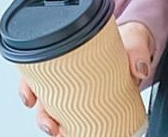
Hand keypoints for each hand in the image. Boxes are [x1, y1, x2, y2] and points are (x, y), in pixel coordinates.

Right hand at [18, 20, 155, 135]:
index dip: (27, 83)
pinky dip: (66, 126)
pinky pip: (71, 115)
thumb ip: (137, 53)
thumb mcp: (134, 42)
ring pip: (53, 107)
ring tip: (58, 133)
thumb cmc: (128, 41)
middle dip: (41, 113)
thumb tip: (139, 70)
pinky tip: (67, 133)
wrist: (139, 47)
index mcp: (73, 50)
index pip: (39, 64)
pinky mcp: (88, 99)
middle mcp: (69, 70)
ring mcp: (77, 86)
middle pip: (42, 92)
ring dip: (51, 123)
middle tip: (50, 125)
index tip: (30, 99)